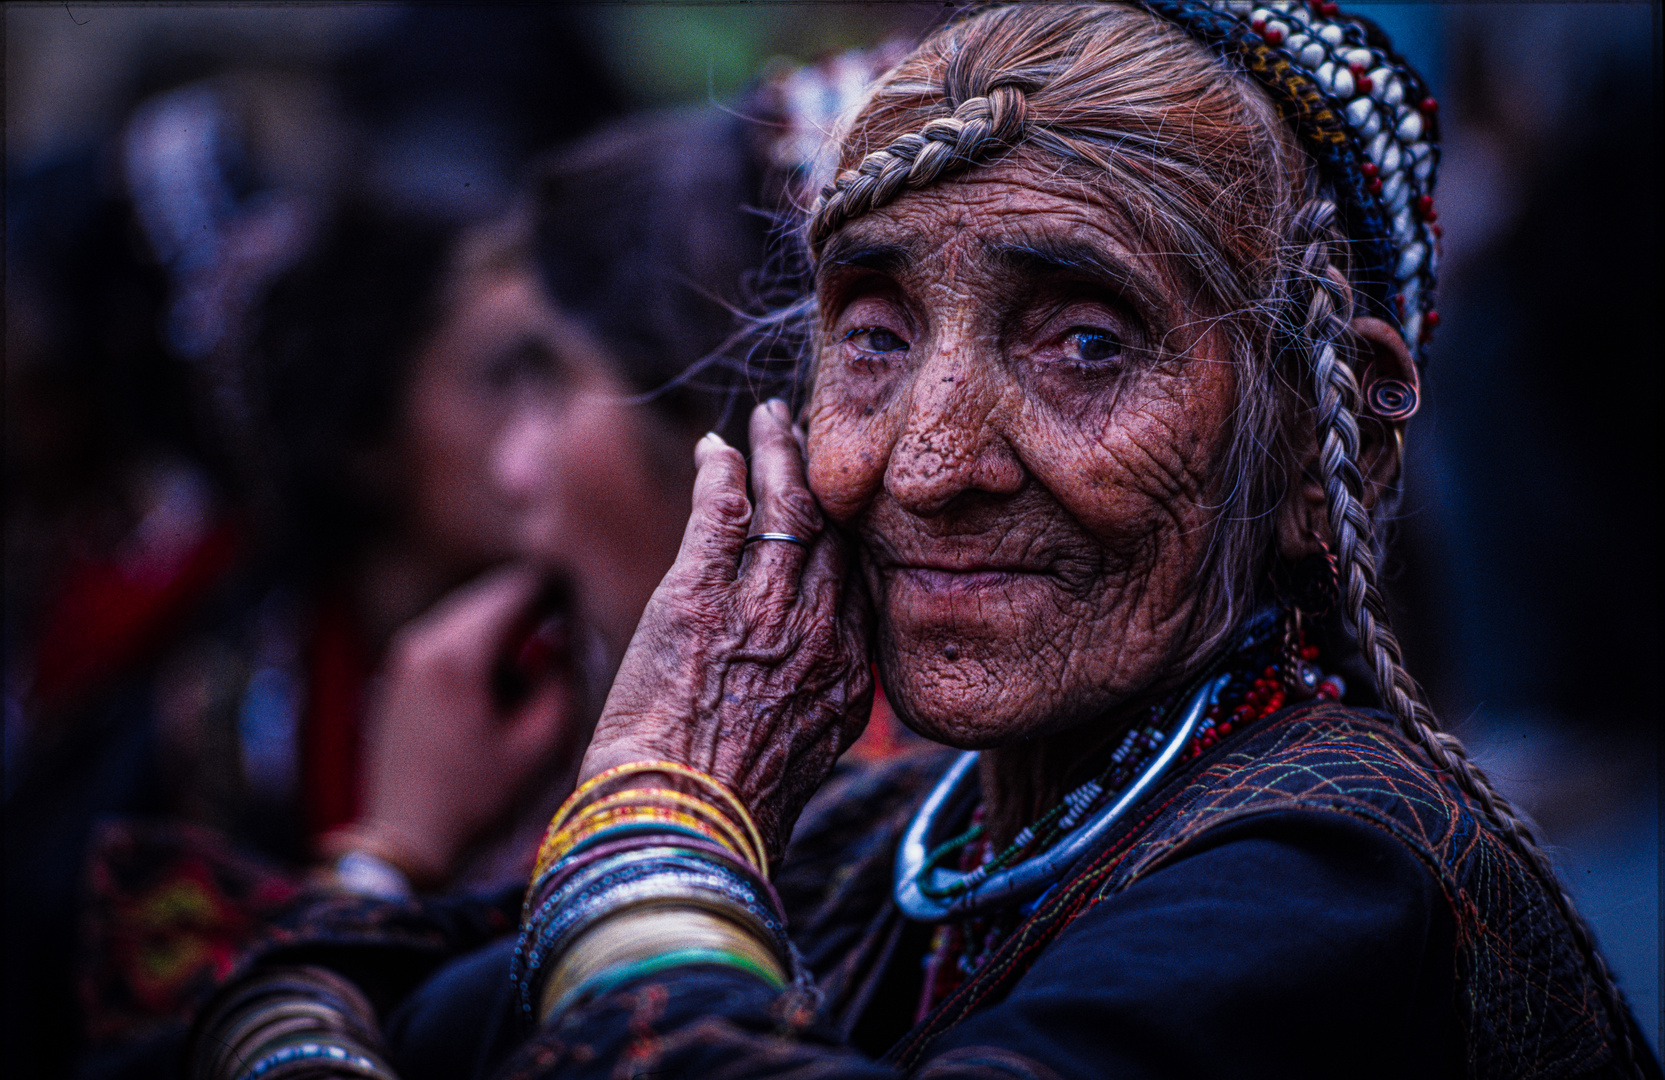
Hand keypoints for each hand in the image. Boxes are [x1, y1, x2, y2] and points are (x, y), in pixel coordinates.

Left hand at [350, 566, 581, 884]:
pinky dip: (479, 650)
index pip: (517, 590)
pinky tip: (500, 687)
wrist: (405, 843)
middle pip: (490, 597)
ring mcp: (404, 658)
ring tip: (535, 668)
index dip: (557, 586)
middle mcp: (422, 642)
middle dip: (531, 607)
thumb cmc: (477, 800)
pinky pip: (447, 641)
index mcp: (457, 655)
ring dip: (505, 630)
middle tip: (571, 625)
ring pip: (469, 617)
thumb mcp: (538, 745)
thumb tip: (565, 639)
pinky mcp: (398, 675)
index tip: (587, 591)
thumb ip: (561, 680)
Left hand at [578, 400, 872, 861]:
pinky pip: (722, 512)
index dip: (854, 535)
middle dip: (827, 480)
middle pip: (837, 533)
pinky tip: (717, 447)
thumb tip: (808, 703)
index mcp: (849, 679)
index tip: (846, 507)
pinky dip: (722, 471)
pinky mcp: (697, 596)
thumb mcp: (800, 767)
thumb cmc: (728, 818)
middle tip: (814, 440)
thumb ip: (813, 712)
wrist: (679, 833)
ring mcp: (762, 610)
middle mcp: (819, 635)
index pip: (864, 582)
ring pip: (787, 507)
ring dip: (779, 455)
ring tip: (773, 420)